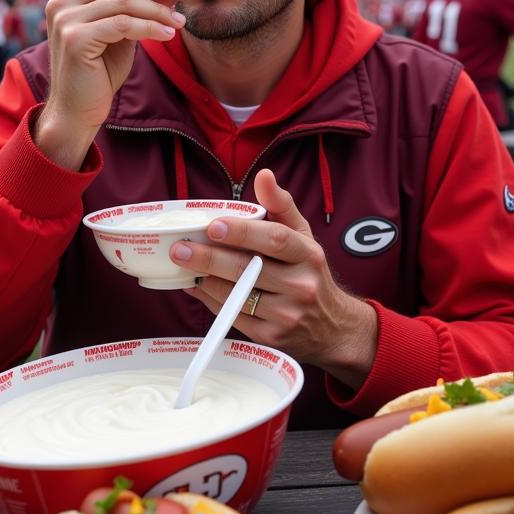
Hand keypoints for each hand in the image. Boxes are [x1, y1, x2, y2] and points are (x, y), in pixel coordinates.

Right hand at [34, 0, 187, 169]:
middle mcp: (61, 0)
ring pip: (124, 0)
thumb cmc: (99, 72)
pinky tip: (167, 35)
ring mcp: (65, 18)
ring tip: (180, 20)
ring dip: (158, 9)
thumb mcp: (120, 32)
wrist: (77, 110)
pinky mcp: (75, 38)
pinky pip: (123, 24)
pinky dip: (150, 27)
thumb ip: (136, 8)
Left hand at [173, 169, 377, 389]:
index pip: (275, 240)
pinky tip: (195, 285)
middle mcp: (300, 285)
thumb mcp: (304, 236)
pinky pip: (232, 316)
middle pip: (248, 269)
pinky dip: (209, 299)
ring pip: (236, 295)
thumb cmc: (310, 273)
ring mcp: (286, 314)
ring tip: (182, 265)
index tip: (213, 225)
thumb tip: (264, 175)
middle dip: (209, 258)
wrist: (332, 328)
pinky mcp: (270, 337)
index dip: (243, 232)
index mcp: (308, 255)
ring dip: (204, 279)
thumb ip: (281, 206)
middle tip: (180, 248)